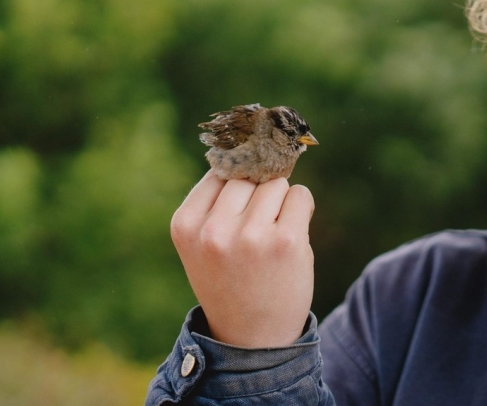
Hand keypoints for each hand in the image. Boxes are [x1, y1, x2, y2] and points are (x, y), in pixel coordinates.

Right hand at [170, 170, 315, 347]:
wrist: (252, 336)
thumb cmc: (230, 281)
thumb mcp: (204, 242)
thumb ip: (217, 202)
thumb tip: (254, 149)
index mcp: (185, 226)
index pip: (219, 172)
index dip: (236, 184)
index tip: (242, 206)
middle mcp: (214, 230)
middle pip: (248, 175)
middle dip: (258, 193)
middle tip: (259, 227)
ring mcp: (251, 236)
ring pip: (276, 183)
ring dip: (281, 202)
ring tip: (272, 236)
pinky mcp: (287, 242)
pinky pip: (300, 196)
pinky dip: (300, 208)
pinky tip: (291, 235)